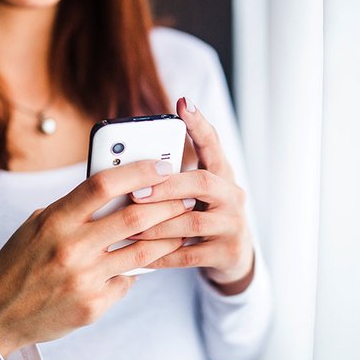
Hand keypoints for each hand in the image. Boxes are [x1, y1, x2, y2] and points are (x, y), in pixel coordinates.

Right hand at [0, 160, 192, 356]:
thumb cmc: (20, 262)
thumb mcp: (38, 225)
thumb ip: (74, 208)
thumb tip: (119, 189)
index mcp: (55, 220)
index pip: (103, 185)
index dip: (138, 171)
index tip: (162, 165)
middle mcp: (71, 248)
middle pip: (134, 217)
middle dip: (168, 203)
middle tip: (186, 195)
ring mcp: (84, 279)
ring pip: (142, 252)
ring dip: (168, 237)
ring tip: (183, 226)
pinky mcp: (93, 305)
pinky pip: (128, 281)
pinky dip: (139, 270)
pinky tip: (149, 262)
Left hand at [129, 97, 255, 294]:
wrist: (232, 256)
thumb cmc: (202, 216)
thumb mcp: (194, 194)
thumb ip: (172, 179)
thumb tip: (127, 167)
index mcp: (222, 174)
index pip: (213, 144)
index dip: (199, 124)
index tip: (183, 103)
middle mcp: (233, 195)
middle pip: (203, 183)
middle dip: (166, 187)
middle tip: (135, 192)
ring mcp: (233, 225)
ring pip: (192, 222)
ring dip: (157, 225)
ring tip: (129, 227)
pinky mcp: (227, 252)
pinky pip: (189, 255)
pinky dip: (162, 255)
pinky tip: (140, 256)